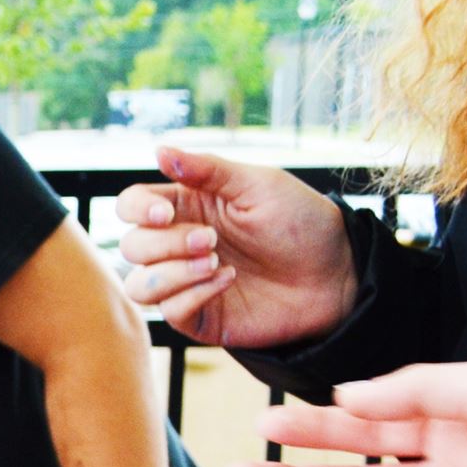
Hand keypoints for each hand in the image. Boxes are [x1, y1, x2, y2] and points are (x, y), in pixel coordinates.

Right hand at [113, 146, 357, 348]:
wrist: (334, 273)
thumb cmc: (300, 222)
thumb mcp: (257, 185)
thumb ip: (207, 169)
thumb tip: (158, 150)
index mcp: (187, 207)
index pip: (131, 206)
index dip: (137, 210)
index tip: (164, 213)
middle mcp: (178, 245)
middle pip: (131, 246)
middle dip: (165, 244)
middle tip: (212, 240)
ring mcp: (185, 283)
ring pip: (139, 286)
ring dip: (171, 274)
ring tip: (215, 263)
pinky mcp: (198, 316)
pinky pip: (169, 311)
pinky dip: (194, 294)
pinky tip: (228, 282)